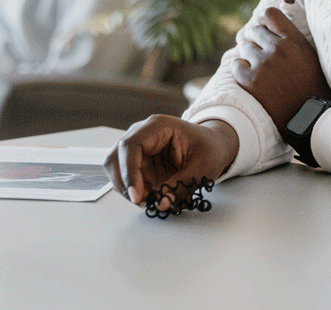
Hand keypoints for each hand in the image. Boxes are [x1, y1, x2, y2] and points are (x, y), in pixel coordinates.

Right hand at [103, 115, 238, 209]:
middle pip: (116, 157)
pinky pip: (127, 179)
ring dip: (127, 189)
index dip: (129, 172)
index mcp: (158, 127)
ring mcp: (139, 149)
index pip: (131, 146)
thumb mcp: (204, 167)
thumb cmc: (210, 148)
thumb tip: (161, 204)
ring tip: (151, 201)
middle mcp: (143, 134)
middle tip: (144, 202)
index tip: (136, 196)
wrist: (214, 145)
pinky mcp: (140, 163)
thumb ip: (182, 186)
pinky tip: (151, 197)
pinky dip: (134, 192)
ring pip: (116, 169)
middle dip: (125, 183)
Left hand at [231, 6, 330, 135]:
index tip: (264, 28)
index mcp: (295, 41)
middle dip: (256, 39)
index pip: (270, 14)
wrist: (311, 121)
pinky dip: (240, 69)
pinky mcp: (250, 80)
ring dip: (249, 55)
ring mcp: (263, 64)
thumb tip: (275, 28)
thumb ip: (294, 41)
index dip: (264, 20)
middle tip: (260, 51)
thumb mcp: (311, 58)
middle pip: (254, 30)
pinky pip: (236, 65)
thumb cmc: (315, 90)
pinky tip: (250, 77)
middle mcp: (278, 48)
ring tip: (259, 68)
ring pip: (244, 47)